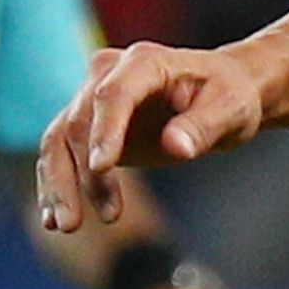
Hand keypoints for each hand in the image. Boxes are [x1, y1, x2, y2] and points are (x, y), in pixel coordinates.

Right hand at [38, 41, 270, 234]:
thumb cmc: (229, 96)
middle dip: (78, 174)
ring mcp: (93, 100)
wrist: (221, 94)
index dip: (105, 131)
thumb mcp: (231, 109)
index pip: (114, 96)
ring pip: (60, 141)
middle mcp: (109, 75)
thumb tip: (176, 147)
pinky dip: (58, 185)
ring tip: (66, 226)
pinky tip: (56, 220)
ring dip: (59, 185)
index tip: (101, 168)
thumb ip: (203, 126)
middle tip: (76, 221)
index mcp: (144, 62)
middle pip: (78, 123)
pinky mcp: (91, 127)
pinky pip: (64, 155)